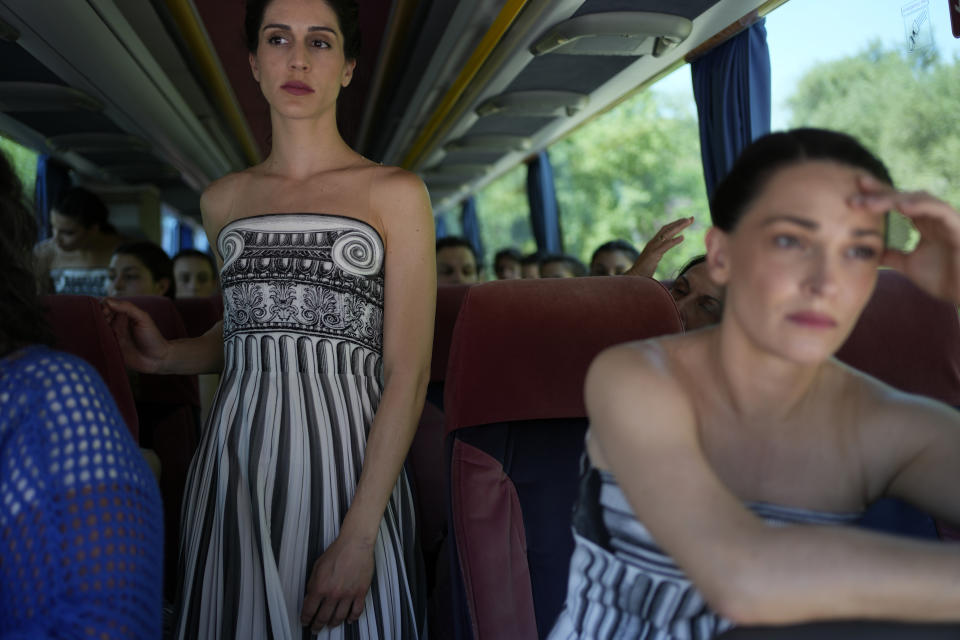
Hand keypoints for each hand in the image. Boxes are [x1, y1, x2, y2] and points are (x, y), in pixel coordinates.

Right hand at [101, 298, 170, 372]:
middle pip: (99, 314)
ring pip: (97, 326)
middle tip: (103, 321)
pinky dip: (94, 338)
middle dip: (97, 315)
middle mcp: (116, 323)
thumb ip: (128, 308)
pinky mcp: (110, 347)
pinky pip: (98, 340)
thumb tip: (108, 301)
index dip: (103, 305)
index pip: (107, 304)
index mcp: (124, 315)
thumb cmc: (152, 337)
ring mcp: (112, 335)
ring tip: (99, 329)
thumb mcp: (143, 318)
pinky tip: (97, 338)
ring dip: (94, 326)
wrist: (157, 359)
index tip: (105, 311)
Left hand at [300, 535, 374, 631]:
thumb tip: (310, 597)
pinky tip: (349, 620)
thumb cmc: (336, 552)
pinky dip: (352, 618)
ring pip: (339, 617)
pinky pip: (357, 611)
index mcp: (320, 587)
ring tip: (330, 626)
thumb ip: (312, 584)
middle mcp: (333, 594)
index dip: (306, 619)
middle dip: (317, 625)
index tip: (305, 622)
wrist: (355, 544)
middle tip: (315, 629)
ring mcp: (348, 595)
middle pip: (323, 617)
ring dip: (333, 624)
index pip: (309, 610)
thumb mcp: (317, 567)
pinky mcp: (360, 592)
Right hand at [625, 217, 693, 277]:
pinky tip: (682, 237)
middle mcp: (653, 243)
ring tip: (688, 222)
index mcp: (653, 243)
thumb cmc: (643, 271)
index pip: (665, 230)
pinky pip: (665, 246)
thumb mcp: (653, 259)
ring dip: (678, 227)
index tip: (686, 221)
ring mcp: (652, 248)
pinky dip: (674, 241)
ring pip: (667, 234)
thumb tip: (661, 253)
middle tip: (691, 218)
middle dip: (679, 222)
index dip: (675, 224)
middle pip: (667, 229)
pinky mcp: (653, 254)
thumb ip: (657, 254)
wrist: (633, 277)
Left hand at [852, 175, 959, 302]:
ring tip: (870, 202)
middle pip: (905, 196)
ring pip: (919, 199)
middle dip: (881, 191)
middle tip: (857, 186)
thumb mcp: (908, 265)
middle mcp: (935, 217)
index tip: (852, 197)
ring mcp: (947, 219)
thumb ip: (891, 255)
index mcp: (924, 223)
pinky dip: (920, 206)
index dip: (877, 198)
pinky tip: (901, 207)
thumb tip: (870, 251)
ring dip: (893, 199)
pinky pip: (939, 210)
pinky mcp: (958, 226)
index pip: (897, 204)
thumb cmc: (944, 279)